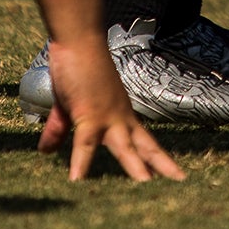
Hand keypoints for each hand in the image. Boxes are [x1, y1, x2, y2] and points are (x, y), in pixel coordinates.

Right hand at [36, 33, 184, 182]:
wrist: (78, 38)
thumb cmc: (77, 66)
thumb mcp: (69, 105)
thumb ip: (60, 129)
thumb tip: (45, 151)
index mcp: (121, 115)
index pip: (145, 142)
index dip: (159, 159)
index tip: (175, 176)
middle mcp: (120, 118)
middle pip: (146, 147)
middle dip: (163, 167)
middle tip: (183, 185)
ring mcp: (107, 118)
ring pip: (126, 149)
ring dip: (136, 171)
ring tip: (148, 190)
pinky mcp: (88, 115)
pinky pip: (85, 144)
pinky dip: (80, 163)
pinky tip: (76, 182)